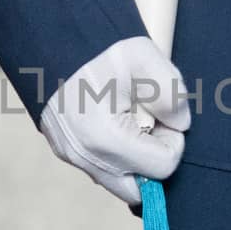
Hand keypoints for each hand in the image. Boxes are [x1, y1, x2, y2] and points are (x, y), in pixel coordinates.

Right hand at [38, 36, 191, 204]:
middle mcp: (87, 159)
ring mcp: (72, 158)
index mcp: (107, 140)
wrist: (50, 39)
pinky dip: (116, 152)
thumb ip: (172, 94)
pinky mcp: (65, 151)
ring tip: (132, 119)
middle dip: (154, 160)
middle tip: (150, 124)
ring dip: (135, 157)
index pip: (163, 167)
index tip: (163, 115)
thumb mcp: (144, 58)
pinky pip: (101, 167)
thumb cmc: (97, 49)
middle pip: (140, 190)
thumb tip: (180, 124)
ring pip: (119, 180)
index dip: (173, 141)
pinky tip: (115, 120)